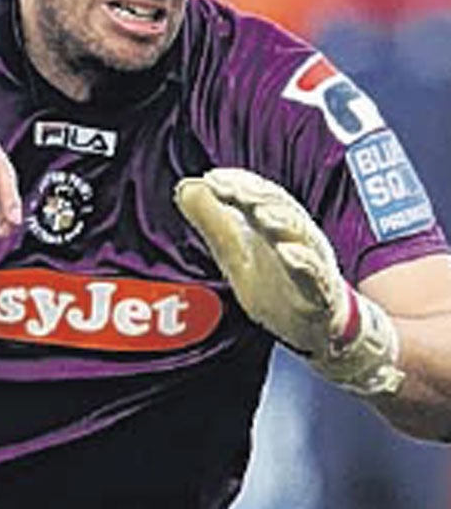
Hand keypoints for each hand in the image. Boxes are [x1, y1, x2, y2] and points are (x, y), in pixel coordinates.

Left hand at [175, 165, 403, 395]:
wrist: (318, 330)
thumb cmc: (279, 287)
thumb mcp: (237, 254)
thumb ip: (214, 223)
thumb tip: (187, 187)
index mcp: (279, 227)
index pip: (261, 198)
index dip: (240, 185)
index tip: (212, 178)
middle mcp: (300, 239)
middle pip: (282, 209)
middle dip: (257, 196)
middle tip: (230, 187)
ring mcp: (314, 266)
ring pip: (302, 237)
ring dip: (282, 222)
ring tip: (260, 213)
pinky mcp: (322, 295)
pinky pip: (317, 276)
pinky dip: (304, 263)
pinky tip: (288, 253)